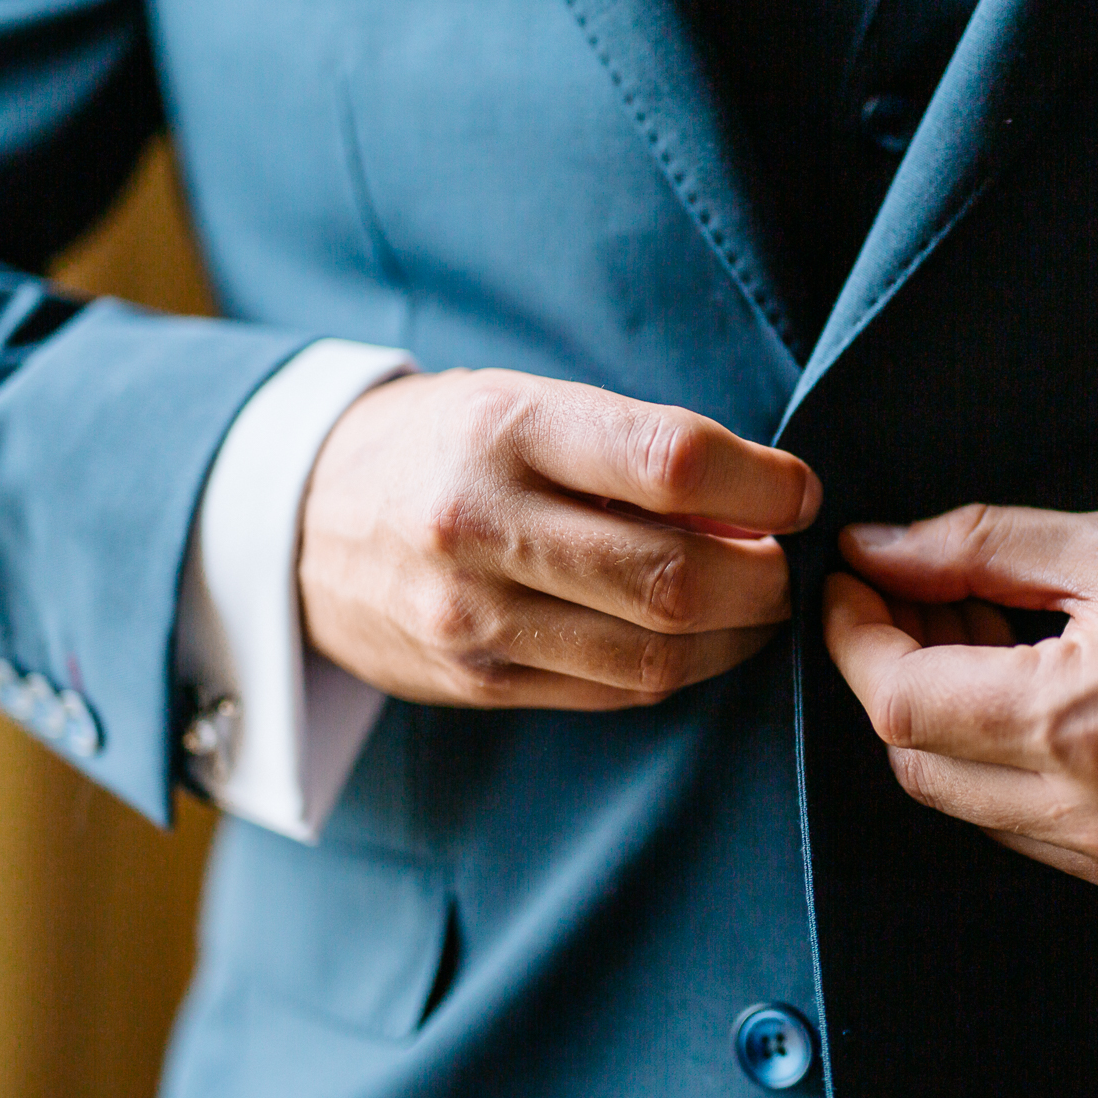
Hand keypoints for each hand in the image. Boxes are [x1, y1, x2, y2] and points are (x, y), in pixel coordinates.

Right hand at [300, 368, 819, 708]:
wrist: (299, 520)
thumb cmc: (444, 445)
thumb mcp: (523, 403)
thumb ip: (635, 450)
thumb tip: (765, 509)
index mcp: (505, 428)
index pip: (670, 462)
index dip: (763, 486)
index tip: (797, 493)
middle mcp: (480, 525)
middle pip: (673, 577)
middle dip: (764, 578)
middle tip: (787, 563)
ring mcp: (473, 617)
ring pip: (655, 656)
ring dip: (735, 636)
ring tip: (756, 604)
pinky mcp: (477, 683)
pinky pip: (615, 693)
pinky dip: (680, 670)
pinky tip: (698, 640)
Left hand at [822, 504, 1097, 898]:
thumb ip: (980, 547)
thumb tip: (875, 547)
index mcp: (1086, 724)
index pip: (901, 701)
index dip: (854, 637)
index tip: (850, 580)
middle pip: (917, 761)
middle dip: (895, 673)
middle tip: (922, 593)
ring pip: (964, 801)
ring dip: (946, 721)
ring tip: (986, 630)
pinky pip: (1026, 828)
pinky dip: (1002, 763)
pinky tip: (1035, 691)